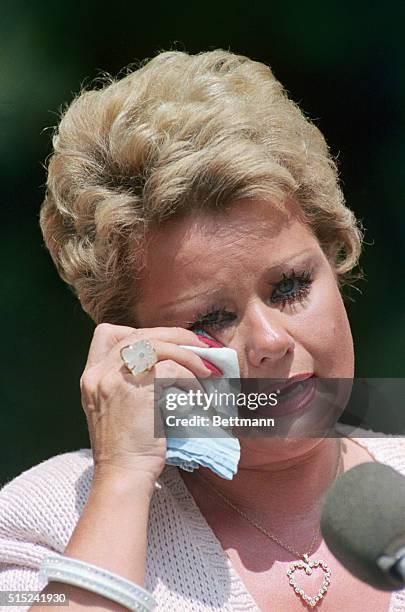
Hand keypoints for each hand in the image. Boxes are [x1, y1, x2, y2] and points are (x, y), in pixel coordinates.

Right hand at [80, 323, 211, 482]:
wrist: (123, 475)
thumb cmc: (125, 447)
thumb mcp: (113, 407)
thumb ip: (126, 381)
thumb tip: (163, 361)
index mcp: (91, 376)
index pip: (106, 334)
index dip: (137, 332)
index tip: (162, 344)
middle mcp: (99, 374)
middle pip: (139, 334)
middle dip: (173, 336)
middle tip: (198, 347)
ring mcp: (115, 380)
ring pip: (156, 346)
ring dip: (187, 354)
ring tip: (205, 369)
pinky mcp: (137, 392)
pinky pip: (171, 370)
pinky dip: (190, 378)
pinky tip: (197, 393)